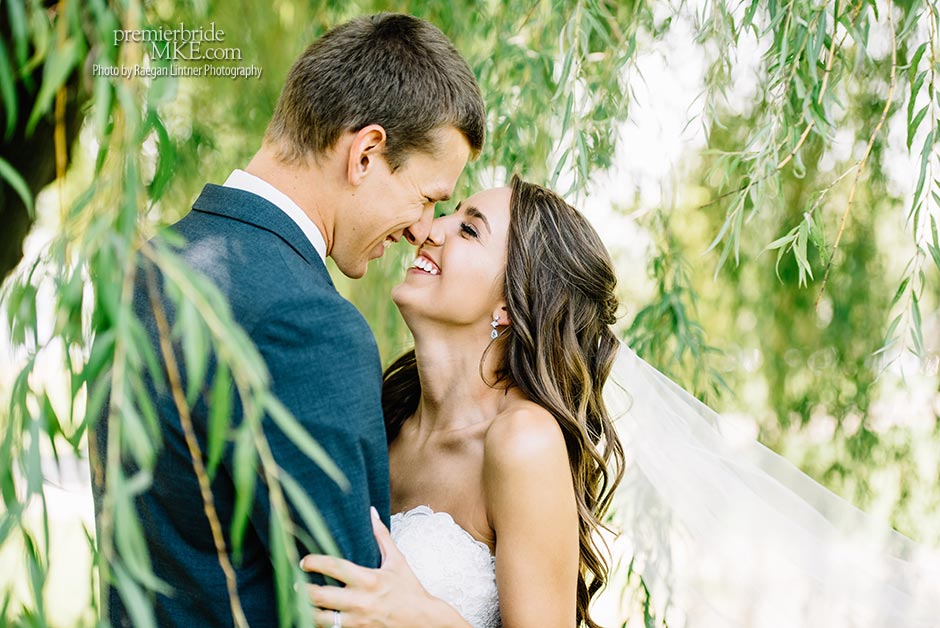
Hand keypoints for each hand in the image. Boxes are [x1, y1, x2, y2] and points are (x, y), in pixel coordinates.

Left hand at [300, 507, 461, 627]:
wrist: (423, 622)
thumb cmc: (410, 589)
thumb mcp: (398, 561)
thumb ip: (381, 536)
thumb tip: (371, 512)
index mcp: (369, 580)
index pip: (335, 568)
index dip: (315, 562)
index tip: (304, 560)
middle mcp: (360, 602)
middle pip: (320, 596)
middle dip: (302, 589)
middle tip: (294, 583)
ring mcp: (357, 622)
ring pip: (320, 619)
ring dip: (306, 610)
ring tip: (299, 602)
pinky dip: (319, 625)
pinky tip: (313, 617)